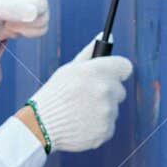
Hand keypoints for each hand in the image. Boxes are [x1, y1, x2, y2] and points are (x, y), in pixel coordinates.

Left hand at [0, 0, 88, 40]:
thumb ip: (13, 8)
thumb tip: (34, 13)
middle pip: (43, 7)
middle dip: (24, 16)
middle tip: (4, 15)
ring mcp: (35, 2)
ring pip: (43, 21)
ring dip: (24, 26)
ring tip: (7, 20)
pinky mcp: (36, 16)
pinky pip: (41, 30)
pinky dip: (27, 32)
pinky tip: (14, 25)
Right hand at [25, 36, 133, 152]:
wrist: (41, 125)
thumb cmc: (55, 94)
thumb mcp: (69, 69)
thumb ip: (90, 52)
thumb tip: (105, 36)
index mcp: (98, 71)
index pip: (125, 67)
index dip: (117, 71)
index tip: (111, 75)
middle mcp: (107, 91)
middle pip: (119, 90)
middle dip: (107, 92)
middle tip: (86, 97)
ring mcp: (108, 112)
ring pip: (113, 109)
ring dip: (101, 110)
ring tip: (80, 112)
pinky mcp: (107, 131)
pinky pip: (108, 125)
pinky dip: (98, 126)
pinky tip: (82, 123)